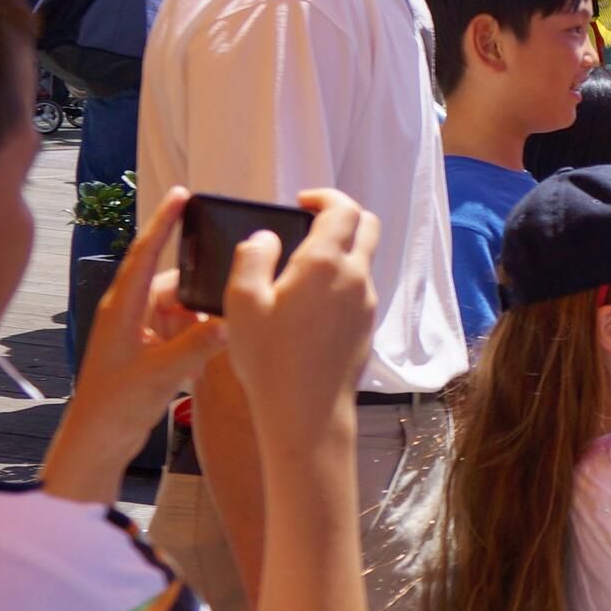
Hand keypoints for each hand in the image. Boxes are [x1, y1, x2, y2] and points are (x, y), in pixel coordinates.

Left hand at [49, 189, 224, 496]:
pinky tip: (210, 356)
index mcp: (122, 310)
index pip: (145, 254)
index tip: (182, 195)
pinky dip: (196, 338)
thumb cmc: (114, 407)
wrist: (96, 443)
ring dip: (199, 320)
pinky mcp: (147, 352)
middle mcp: (128, 315)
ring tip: (223, 331)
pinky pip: (180, 332)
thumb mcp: (160, 374)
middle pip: (172, 284)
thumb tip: (229, 321)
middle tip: (231, 287)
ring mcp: (138, 334)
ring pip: (179, 310)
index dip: (164, 223)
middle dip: (200, 289)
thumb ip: (196, 346)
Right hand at [221, 190, 379, 441]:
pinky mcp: (366, 327)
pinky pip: (359, 288)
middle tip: (307, 223)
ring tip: (301, 264)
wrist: (307, 413)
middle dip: (342, 215)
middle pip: (368, 226)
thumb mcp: (242, 303)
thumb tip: (267, 238)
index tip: (300, 202)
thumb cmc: (269, 359)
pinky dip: (342, 277)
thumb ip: (253, 258)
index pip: (344, 209)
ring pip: (365, 258)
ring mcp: (366, 303)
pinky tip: (310, 299)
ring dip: (342, 249)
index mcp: (326, 263)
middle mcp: (356, 277)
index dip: (324, 197)